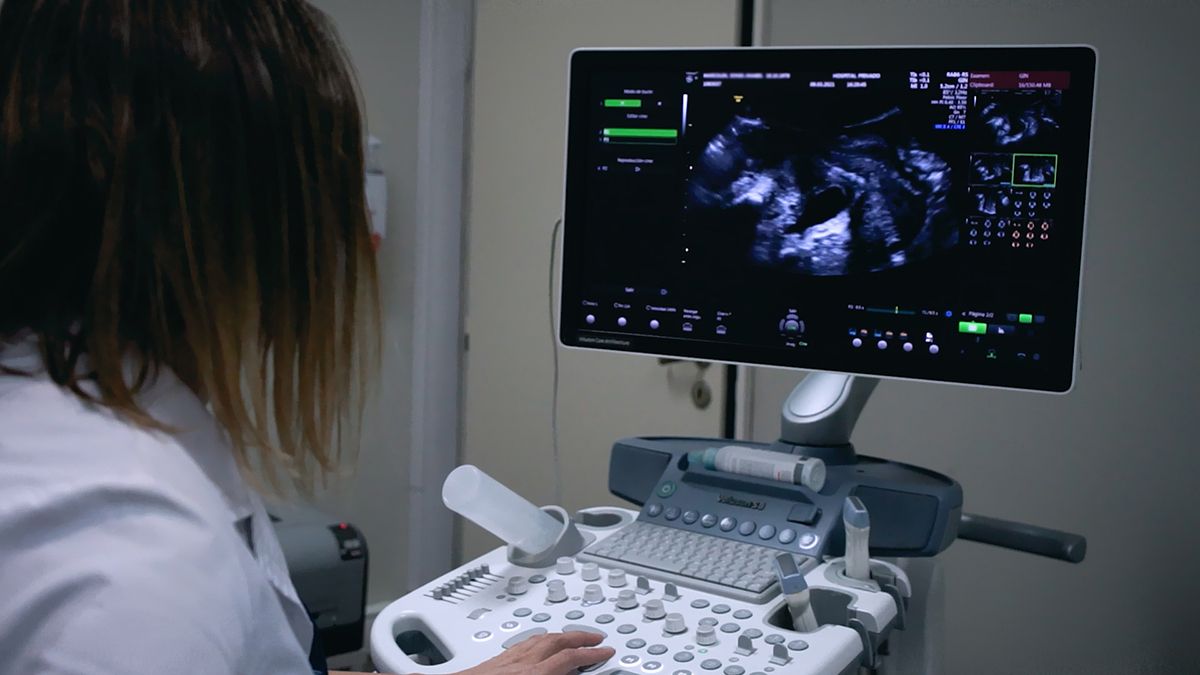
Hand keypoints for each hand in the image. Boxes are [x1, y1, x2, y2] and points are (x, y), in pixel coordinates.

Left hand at [453, 630, 614, 674]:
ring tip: (573, 636)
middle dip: (580, 636)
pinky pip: (524, 643)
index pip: (570, 657)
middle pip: (557, 640)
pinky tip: (539, 642)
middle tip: (596, 638)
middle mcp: (521, 662)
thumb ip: (553, 673)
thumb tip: (568, 670)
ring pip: (540, 638)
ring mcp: (507, 659)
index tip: (606, 651)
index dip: (592, 653)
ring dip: (561, 635)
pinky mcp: (494, 660)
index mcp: (534, 673)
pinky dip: (540, 639)